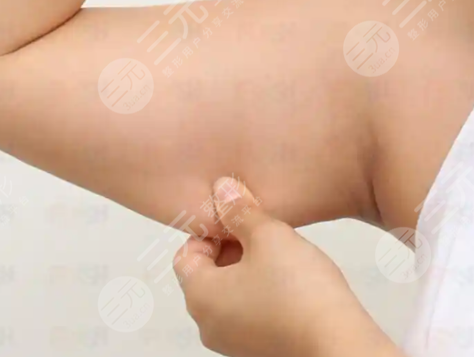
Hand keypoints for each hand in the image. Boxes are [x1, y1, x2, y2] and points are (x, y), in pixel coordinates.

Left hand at [173, 177, 402, 356]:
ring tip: (281, 256)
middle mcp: (208, 325)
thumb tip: (221, 189)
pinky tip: (292, 283)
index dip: (210, 232)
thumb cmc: (300, 292)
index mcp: (199, 297)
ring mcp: (234, 343)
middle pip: (206, 274)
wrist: (343, 347)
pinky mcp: (260, 351)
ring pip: (229, 293)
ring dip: (248, 269)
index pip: (186, 254)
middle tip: (262, 234)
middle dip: (231, 248)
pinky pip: (249, 313)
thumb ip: (240, 211)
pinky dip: (262, 293)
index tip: (238, 222)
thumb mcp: (268, 236)